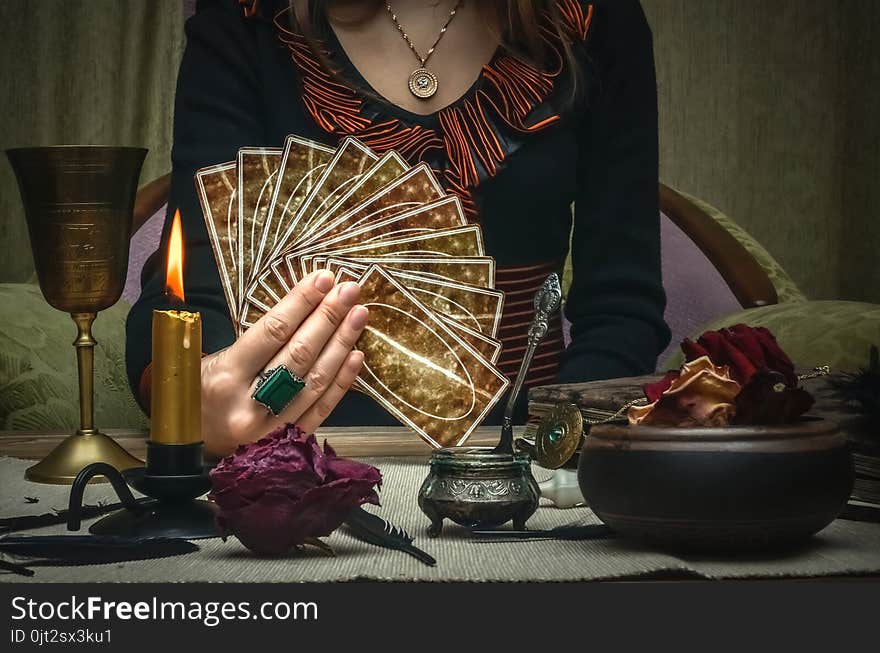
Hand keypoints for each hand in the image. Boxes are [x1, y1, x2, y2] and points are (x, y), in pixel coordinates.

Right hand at [200, 270, 367, 456]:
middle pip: (299, 354)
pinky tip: (356, 354)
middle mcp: (249, 404)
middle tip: (349, 290)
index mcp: (225, 376)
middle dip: (328, 318)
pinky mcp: (288, 441)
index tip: (323, 279)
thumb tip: (300, 306)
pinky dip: (342, 381)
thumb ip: (252, 341)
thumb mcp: (209, 361)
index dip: (301, 303)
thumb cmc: (201, 391)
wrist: (194, 442)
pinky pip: (321, 408)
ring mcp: (272, 427)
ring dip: (341, 344)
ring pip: (315, 380)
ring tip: (358, 314)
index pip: (272, 332)